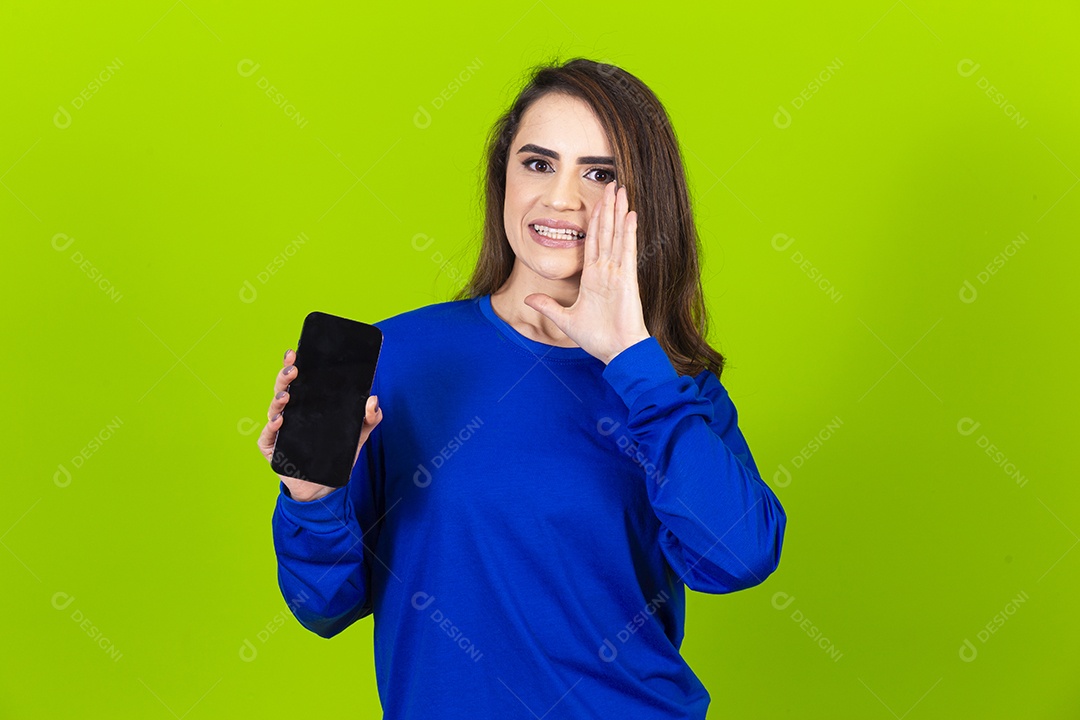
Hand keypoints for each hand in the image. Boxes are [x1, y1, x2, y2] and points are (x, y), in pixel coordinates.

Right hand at [257, 349, 382, 501]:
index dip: (295, 364)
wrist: (325, 486)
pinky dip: (272, 426)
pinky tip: (280, 420)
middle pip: (284, 389)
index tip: (297, 352)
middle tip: (294, 367)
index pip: (299, 380)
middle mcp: (291, 413)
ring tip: (287, 394)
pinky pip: (268, 435)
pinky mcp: (273, 448)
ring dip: (279, 399)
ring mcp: (279, 430)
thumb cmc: (337, 454)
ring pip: (274, 409)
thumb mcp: (358, 435)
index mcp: (307, 405)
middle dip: (286, 376)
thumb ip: (369, 418)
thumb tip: (373, 399)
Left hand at [523, 181, 650, 363]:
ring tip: (620, 190)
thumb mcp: (565, 319)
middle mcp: (607, 271)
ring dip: (618, 212)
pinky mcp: (627, 279)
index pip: (592, 241)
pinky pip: (628, 251)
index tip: (596, 202)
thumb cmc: (598, 338)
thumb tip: (528, 298)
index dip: (593, 221)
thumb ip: (548, 306)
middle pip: (606, 232)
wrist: (617, 352)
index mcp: (593, 277)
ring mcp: (618, 273)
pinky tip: (630, 214)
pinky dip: (628, 232)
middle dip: (607, 208)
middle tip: (611, 184)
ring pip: (617, 235)